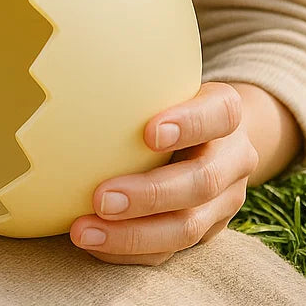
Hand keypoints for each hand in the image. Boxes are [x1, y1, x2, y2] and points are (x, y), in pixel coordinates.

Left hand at [69, 82, 258, 264]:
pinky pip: (170, 250)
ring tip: (85, 231)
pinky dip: (129, 249)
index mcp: (225, 113)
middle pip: (201, 182)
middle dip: (150, 195)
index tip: (149, 133)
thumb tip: (72, 54)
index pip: (219, 114)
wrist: (215, 133)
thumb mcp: (166, 78)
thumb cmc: (170, 97)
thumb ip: (137, 78)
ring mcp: (224, 200)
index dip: (189, 124)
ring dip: (133, 234)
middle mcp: (232, 158)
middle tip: (101, 198)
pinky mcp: (207, 230)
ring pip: (187, 227)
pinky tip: (94, 243)